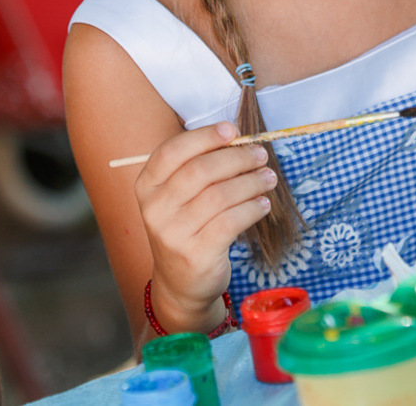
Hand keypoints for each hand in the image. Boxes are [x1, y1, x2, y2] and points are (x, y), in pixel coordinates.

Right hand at [134, 120, 275, 332]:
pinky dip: (252, 208)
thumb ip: (199, 167)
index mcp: (147, 185)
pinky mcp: (195, 255)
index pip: (172, 151)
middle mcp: (155, 209)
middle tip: (260, 154)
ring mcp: (173, 234)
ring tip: (268, 178)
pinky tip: (263, 204)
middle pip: (200, 171)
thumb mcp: (180, 196)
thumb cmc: (187, 226)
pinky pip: (231, 222)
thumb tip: (238, 139)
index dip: (204, 137)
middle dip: (237, 158)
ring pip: (220, 196)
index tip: (232, 130)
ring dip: (251, 182)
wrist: (180, 284)